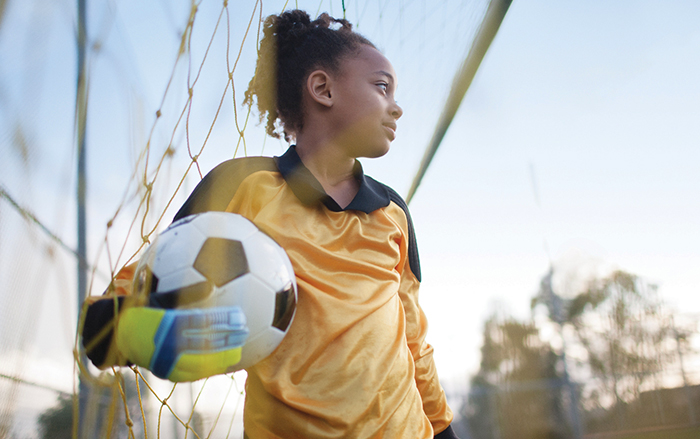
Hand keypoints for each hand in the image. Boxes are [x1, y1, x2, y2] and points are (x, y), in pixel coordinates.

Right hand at [82, 285, 249, 381]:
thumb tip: (212, 285)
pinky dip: (209, 368)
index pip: (201, 322)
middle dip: (228, 338)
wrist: (116, 335)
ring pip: (201, 362)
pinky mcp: (166, 373)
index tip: (239, 315)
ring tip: (239, 349)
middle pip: (205, 343)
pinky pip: (193, 373)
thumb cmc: (143, 309)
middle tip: (245, 331)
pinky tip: (224, 363)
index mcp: (166, 323)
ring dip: (222, 356)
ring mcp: (166, 362)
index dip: (222, 319)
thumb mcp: (161, 296)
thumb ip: (186, 292)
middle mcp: (166, 344)